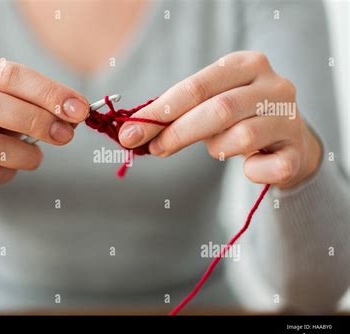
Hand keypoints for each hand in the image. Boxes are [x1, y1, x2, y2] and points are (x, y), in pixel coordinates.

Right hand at [0, 51, 88, 198]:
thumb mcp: (2, 97)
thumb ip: (32, 100)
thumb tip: (74, 113)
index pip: (6, 73)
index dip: (47, 92)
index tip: (79, 109)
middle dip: (37, 120)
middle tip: (66, 135)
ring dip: (26, 153)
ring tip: (37, 156)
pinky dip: (8, 173)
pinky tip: (11, 167)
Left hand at [119, 51, 321, 188]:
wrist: (288, 140)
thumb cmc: (238, 119)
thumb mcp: (210, 105)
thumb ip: (177, 114)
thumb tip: (133, 132)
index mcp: (246, 65)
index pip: (197, 86)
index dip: (161, 112)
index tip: (131, 133)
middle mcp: (273, 86)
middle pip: (219, 109)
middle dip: (178, 133)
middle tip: (153, 149)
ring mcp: (290, 118)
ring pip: (241, 137)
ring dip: (217, 149)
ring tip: (217, 149)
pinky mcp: (298, 151)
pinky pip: (265, 169)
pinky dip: (251, 172)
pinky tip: (251, 166)